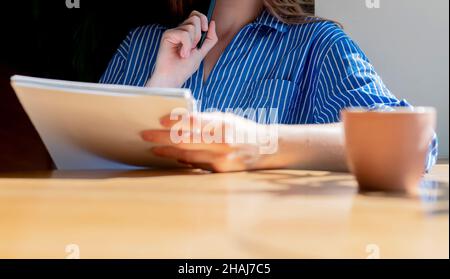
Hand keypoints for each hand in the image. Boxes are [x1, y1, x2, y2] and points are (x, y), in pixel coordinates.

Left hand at [141, 112, 279, 172]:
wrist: (267, 149)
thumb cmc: (244, 130)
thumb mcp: (226, 119)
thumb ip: (205, 121)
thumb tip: (179, 124)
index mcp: (223, 125)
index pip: (193, 121)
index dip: (174, 121)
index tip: (159, 120)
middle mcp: (221, 143)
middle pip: (185, 140)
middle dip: (162, 138)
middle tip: (146, 135)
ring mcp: (221, 159)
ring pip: (187, 156)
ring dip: (168, 152)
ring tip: (154, 148)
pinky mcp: (220, 171)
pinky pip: (196, 165)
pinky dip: (183, 160)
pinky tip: (172, 156)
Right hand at [147, 11, 217, 87]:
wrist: (173, 77)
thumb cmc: (185, 68)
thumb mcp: (202, 52)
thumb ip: (210, 39)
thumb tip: (212, 23)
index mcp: (188, 33)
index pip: (197, 16)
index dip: (203, 19)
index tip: (205, 30)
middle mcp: (180, 30)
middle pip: (195, 18)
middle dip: (199, 35)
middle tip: (193, 47)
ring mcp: (174, 32)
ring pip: (191, 27)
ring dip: (192, 43)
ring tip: (185, 53)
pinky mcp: (168, 34)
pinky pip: (184, 33)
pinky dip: (186, 45)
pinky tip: (181, 54)